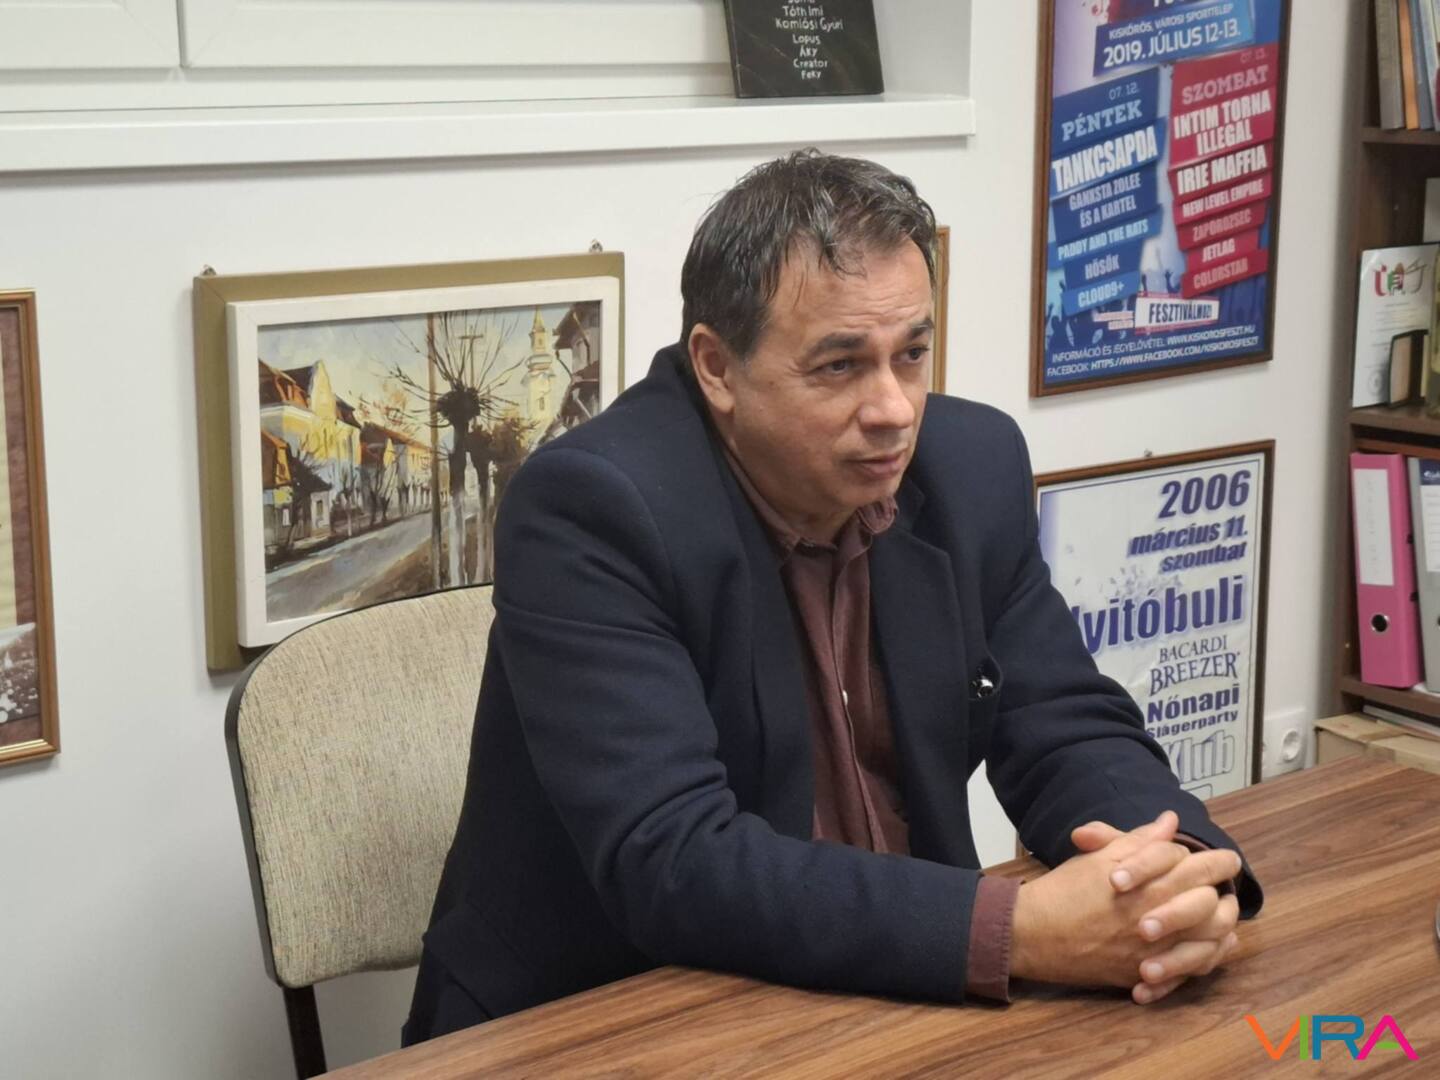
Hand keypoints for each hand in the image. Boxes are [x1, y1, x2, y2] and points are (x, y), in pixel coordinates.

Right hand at [1010, 812, 1240, 1001]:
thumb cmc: (1066, 890)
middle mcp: (1160, 917)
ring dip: (1222, 926)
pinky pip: (1190, 970)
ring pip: (1209, 940)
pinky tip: (1213, 947)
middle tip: (1225, 885)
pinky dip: (1207, 958)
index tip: (1227, 859)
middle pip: (1212, 904)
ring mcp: (1156, 949)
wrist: (1034, 933)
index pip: (1200, 867)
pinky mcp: (1145, 973)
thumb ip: (1141, 840)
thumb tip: (1169, 821)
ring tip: (1223, 915)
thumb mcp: (1101, 856)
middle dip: (1224, 892)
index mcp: (1151, 883)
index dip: (1219, 861)